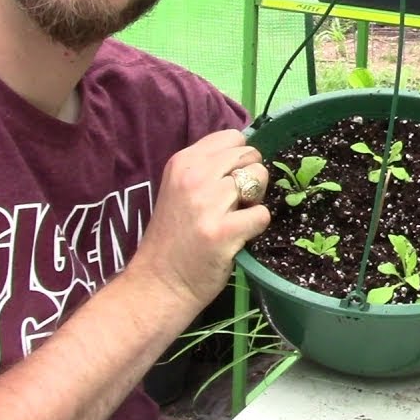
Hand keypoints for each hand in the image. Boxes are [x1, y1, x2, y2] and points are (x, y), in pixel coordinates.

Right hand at [131, 129, 270, 307]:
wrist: (158, 283)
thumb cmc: (174, 238)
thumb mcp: (180, 189)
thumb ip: (208, 169)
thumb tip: (247, 156)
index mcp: (183, 162)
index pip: (232, 136)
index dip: (240, 158)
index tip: (230, 180)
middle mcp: (194, 176)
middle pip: (250, 155)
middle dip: (251, 178)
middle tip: (234, 204)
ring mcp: (208, 203)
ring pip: (259, 179)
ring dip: (254, 201)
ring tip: (234, 219)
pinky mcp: (222, 231)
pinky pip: (262, 214)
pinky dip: (257, 227)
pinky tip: (238, 236)